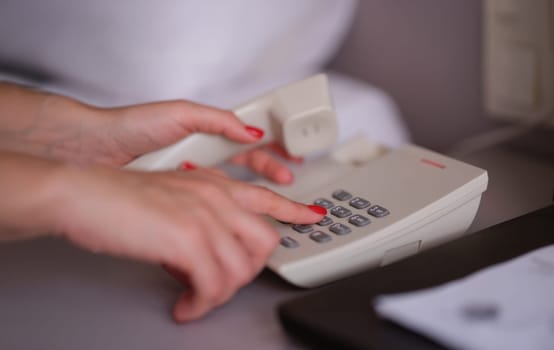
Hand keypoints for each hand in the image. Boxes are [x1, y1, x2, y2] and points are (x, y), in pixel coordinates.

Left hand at [0, 82, 296, 182]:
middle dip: (271, 175)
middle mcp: (204, 155)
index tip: (291, 161)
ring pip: (231, 188)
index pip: (251, 144)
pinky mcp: (178, 196)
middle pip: (248, 166)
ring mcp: (192, 177)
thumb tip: (249, 130)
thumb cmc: (132, 127)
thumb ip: (218, 120)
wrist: (96, 151)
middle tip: (289, 187)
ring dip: (250, 196)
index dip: (273, 152)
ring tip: (267, 206)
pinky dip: (222, 209)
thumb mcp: (181, 115)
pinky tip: (229, 215)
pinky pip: (208, 204)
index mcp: (209, 132)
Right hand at [50, 163, 324, 321]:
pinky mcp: (188, 239)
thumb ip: (198, 217)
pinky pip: (214, 285)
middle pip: (264, 242)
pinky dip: (202, 304)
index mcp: (215, 185)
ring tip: (196, 297)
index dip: (294, 211)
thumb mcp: (172, 197)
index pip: (267, 199)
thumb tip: (205, 252)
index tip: (312, 217)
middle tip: (223, 282)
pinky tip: (186, 305)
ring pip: (240, 270)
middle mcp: (217, 197)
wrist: (84, 195)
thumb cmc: (119, 198)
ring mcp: (205, 217)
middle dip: (248, 270)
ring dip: (219, 293)